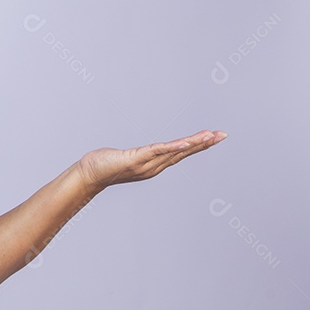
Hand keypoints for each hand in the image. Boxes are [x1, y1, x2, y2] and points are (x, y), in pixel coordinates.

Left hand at [77, 129, 226, 191]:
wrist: (87, 175)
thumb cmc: (103, 166)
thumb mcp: (127, 158)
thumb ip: (138, 156)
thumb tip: (144, 152)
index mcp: (153, 164)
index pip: (179, 153)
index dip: (197, 145)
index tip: (214, 136)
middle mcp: (153, 166)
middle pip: (182, 153)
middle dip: (203, 144)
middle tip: (223, 134)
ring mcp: (145, 164)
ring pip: (173, 152)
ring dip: (193, 144)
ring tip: (210, 136)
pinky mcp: (134, 159)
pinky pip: (156, 152)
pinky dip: (171, 148)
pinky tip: (184, 143)